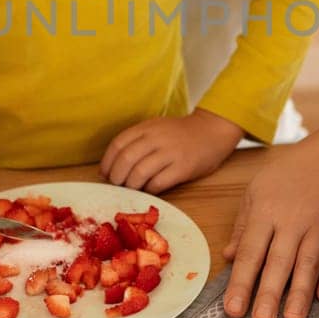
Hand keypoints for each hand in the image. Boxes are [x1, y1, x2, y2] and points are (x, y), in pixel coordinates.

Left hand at [99, 109, 243, 192]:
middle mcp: (157, 138)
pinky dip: (148, 190)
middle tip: (117, 185)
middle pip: (126, 159)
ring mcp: (170, 153)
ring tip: (132, 189)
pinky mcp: (182, 168)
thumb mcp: (156, 129)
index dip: (107, 162)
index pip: (118, 144)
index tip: (105, 174)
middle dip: (117, 177)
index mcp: (147, 127)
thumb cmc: (181, 134)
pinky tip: (149, 190)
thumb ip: (136, 142)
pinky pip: (158, 183)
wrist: (212, 131)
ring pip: (139, 173)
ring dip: (131, 185)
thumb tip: (109, 168)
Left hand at [222, 140, 318, 317]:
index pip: (250, 252)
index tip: (232, 309)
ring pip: (306, 263)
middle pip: (277, 261)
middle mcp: (291, 221)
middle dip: (268, 293)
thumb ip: (243, 225)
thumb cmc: (290, 172)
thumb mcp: (257, 190)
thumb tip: (228, 257)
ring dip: (299, 292)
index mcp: (265, 211)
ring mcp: (318, 226)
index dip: (240, 282)